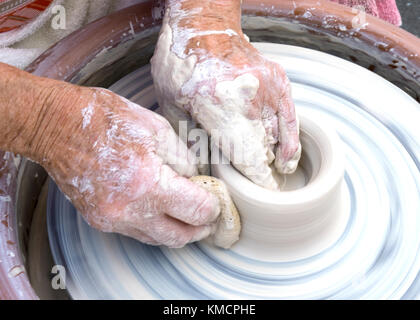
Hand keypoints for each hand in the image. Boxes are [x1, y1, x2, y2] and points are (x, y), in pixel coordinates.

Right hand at [39, 86, 219, 246]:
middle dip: (200, 228)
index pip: (196, 211)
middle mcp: (130, 210)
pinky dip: (153, 225)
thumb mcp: (155, 128)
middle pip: (179, 236)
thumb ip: (182, 158)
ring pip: (157, 239)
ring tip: (187, 215)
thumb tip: (195, 177)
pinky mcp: (100, 219)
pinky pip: (136, 232)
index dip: (213, 207)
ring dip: (177, 230)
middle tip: (209, 217)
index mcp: (148, 184)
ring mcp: (112, 219)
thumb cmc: (104, 120)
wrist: (56, 126)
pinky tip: (159, 209)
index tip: (216, 199)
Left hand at [151, 0, 300, 189]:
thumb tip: (205, 173)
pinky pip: (292, 120)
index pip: (248, 157)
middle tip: (254, 189)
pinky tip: (285, 160)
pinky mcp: (280, 82)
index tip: (261, 200)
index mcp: (218, 105)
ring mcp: (269, 88)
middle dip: (261, 175)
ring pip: (276, 138)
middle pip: (264, 151)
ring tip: (263, 172)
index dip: (257, 183)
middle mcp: (249, 98)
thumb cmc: (181, 63)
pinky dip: (290, 143)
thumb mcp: (173, 106)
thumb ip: (192, 142)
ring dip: (269, 158)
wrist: (204, 24)